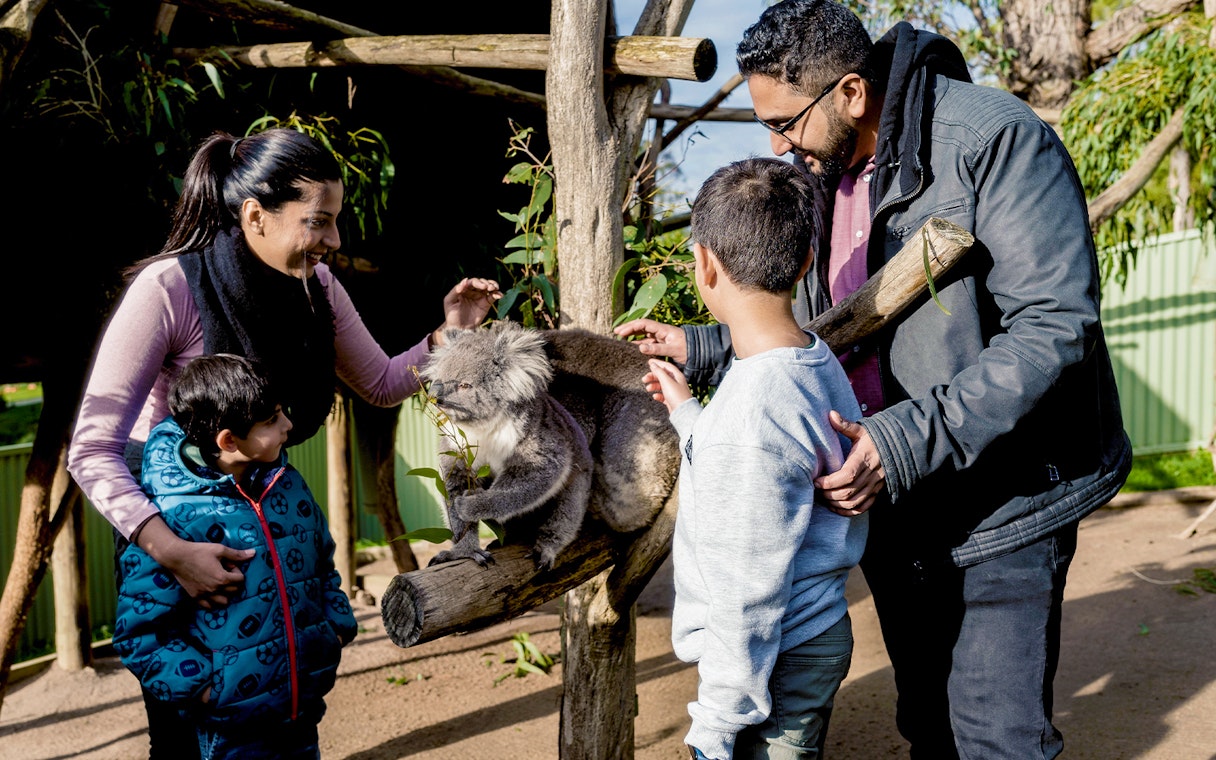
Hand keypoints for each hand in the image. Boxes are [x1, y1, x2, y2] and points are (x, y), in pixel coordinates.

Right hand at [136, 517, 252, 607]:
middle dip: (233, 582)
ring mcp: (204, 595)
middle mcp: (215, 589)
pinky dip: (213, 602)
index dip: (237, 571)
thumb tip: (254, 553)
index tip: (229, 565)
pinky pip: (208, 606)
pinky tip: (211, 592)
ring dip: (226, 594)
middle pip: (234, 591)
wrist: (176, 557)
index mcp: (222, 578)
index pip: (241, 580)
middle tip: (224, 571)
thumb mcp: (220, 550)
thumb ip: (237, 555)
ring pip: (223, 602)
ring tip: (220, 583)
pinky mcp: (195, 597)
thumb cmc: (199, 551)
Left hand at [439, 277, 501, 336]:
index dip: (478, 282)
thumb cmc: (452, 316)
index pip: (472, 282)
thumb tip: (465, 280)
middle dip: (487, 283)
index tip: (483, 286)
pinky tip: (500, 295)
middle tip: (489, 288)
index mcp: (463, 289)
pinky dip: (497, 294)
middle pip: (481, 282)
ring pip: (488, 287)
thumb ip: (455, 290)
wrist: (460, 329)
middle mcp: (472, 291)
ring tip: (495, 288)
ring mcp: (480, 297)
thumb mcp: (449, 302)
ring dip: (493, 285)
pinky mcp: (486, 304)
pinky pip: (493, 296)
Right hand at [613, 318, 687, 363]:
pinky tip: (632, 347)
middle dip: (628, 329)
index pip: (643, 324)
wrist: (700, 352)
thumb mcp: (673, 349)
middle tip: (616, 332)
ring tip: (621, 339)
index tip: (620, 332)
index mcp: (663, 329)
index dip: (631, 327)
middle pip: (641, 327)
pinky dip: (639, 343)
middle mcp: (660, 331)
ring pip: (643, 334)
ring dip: (632, 336)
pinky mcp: (662, 344)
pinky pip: (648, 342)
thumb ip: (656, 348)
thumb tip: (639, 347)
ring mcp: (661, 337)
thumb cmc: (688, 349)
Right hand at [645, 358, 692, 413]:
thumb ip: (659, 372)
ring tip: (648, 389)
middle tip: (644, 379)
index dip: (657, 363)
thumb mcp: (666, 381)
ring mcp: (674, 391)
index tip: (649, 362)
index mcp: (677, 376)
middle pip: (662, 376)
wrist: (682, 412)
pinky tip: (655, 396)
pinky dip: (658, 395)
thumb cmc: (677, 396)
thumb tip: (653, 364)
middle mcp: (676, 382)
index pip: (666, 366)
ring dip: (653, 386)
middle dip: (652, 376)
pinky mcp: (671, 400)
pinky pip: (662, 395)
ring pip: (661, 385)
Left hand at [814, 410, 885, 515]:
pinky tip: (836, 507)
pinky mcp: (877, 492)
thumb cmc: (875, 438)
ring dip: (836, 504)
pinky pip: (863, 507)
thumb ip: (845, 425)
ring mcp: (875, 485)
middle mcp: (871, 474)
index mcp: (864, 459)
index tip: (816, 481)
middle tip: (816, 491)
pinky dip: (848, 511)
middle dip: (829, 494)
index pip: (847, 475)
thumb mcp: (861, 430)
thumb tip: (831, 414)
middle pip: (848, 492)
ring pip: (854, 502)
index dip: (830, 482)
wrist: (898, 447)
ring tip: (823, 499)